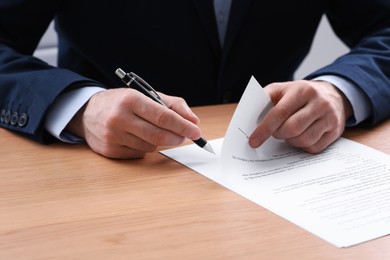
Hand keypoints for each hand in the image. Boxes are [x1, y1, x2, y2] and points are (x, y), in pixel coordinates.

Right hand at [66, 88, 201, 158]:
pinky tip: (139, 138)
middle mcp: (119, 118)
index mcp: (130, 100)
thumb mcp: (146, 95)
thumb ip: (173, 105)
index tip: (196, 132)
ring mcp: (113, 136)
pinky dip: (146, 148)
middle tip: (185, 136)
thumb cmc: (122, 102)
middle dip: (177, 138)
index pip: (163, 117)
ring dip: (160, 142)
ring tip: (155, 131)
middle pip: (159, 136)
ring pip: (151, 147)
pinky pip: (139, 154)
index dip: (183, 126)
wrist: (87, 112)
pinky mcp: (109, 151)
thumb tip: (193, 120)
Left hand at [249, 80, 352, 152]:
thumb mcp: (282, 89)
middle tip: (275, 133)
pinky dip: (302, 146)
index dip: (264, 129)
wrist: (333, 94)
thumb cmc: (300, 94)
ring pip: (303, 140)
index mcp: (302, 90)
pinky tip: (300, 137)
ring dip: (290, 141)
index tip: (253, 141)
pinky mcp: (335, 131)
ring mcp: (330, 118)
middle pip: (292, 128)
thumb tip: (247, 114)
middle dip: (278, 134)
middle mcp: (319, 103)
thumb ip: (265, 98)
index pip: (280, 112)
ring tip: (288, 133)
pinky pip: (314, 148)